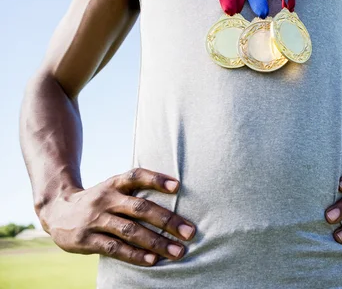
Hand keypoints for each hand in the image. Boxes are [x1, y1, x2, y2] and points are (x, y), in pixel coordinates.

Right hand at [38, 168, 195, 265]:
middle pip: (140, 208)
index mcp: (114, 183)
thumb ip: (137, 192)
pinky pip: (114, 248)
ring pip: (130, 230)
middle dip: (168, 220)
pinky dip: (135, 255)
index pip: (136, 176)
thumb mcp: (113, 189)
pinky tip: (152, 260)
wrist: (56, 211)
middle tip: (190, 232)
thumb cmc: (99, 201)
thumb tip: (177, 196)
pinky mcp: (86, 240)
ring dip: (156, 242)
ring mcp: (95, 219)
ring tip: (177, 251)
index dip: (156, 179)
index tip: (178, 186)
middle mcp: (106, 199)